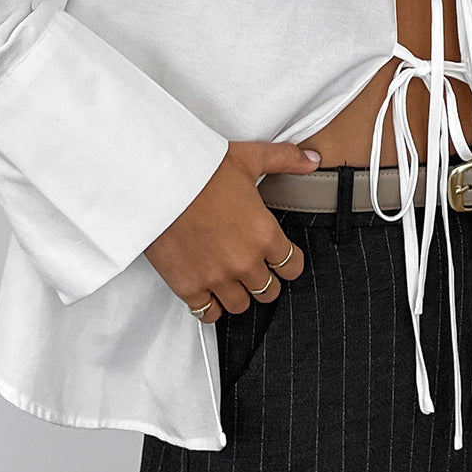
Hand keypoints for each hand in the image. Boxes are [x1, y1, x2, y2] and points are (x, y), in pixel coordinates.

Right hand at [143, 140, 321, 321]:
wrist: (158, 180)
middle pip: (269, 291)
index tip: (279, 257)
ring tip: (230, 278)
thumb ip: (286, 159)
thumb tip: (314, 158)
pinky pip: (208, 313)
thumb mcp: (250, 157)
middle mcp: (245, 262)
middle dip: (263, 279)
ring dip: (239, 294)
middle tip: (252, 265)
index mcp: (264, 235)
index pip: (292, 267)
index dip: (287, 262)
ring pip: (241, 305)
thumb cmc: (203, 168)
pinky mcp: (188, 286)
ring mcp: (216, 277)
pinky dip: (210, 306)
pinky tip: (207, 290)